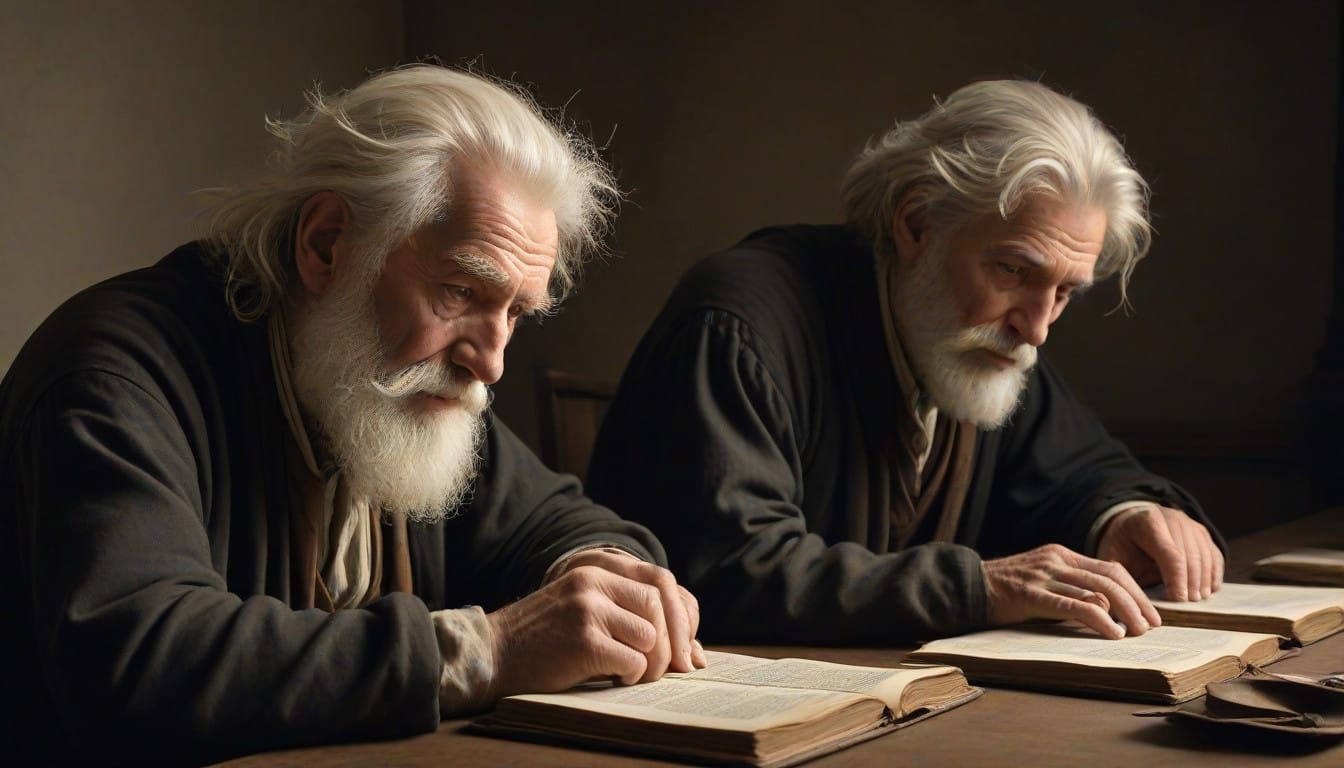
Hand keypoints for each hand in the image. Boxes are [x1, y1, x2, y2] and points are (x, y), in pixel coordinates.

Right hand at [551, 549, 706, 675]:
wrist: (495, 653)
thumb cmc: (547, 639)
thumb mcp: (586, 609)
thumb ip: (628, 614)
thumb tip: (691, 650)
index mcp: (598, 569)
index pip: (661, 582)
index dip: (682, 616)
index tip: (686, 646)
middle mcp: (594, 582)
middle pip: (661, 605)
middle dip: (674, 642)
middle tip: (672, 669)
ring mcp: (588, 609)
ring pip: (651, 635)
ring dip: (651, 662)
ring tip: (634, 672)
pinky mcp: (583, 640)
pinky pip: (632, 660)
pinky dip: (631, 674)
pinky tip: (614, 676)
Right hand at [983, 543, 1162, 638]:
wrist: (966, 586)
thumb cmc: (1004, 591)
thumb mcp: (1041, 581)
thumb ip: (1070, 588)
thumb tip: (1106, 609)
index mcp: (1061, 554)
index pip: (1110, 568)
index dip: (1136, 590)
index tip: (1149, 613)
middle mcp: (1056, 560)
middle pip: (1111, 578)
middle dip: (1137, 602)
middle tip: (1151, 625)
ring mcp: (1044, 575)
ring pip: (1098, 590)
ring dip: (1125, 612)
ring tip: (1137, 632)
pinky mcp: (1032, 594)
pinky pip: (1073, 605)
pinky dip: (1099, 619)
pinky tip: (1112, 632)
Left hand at [1096, 504, 1223, 601]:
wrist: (1129, 524)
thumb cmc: (1121, 545)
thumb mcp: (1112, 557)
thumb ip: (1121, 575)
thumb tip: (1129, 603)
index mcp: (1148, 522)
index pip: (1170, 553)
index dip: (1177, 579)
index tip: (1178, 600)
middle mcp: (1173, 519)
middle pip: (1190, 555)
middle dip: (1191, 582)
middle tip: (1190, 604)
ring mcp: (1190, 524)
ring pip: (1204, 555)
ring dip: (1204, 579)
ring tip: (1199, 599)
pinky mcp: (1201, 533)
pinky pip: (1213, 553)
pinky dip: (1213, 572)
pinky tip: (1210, 589)